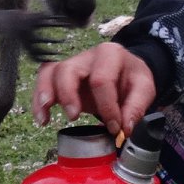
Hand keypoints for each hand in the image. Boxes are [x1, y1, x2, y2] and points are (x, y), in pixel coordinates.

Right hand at [29, 41, 156, 135]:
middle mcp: (87, 56)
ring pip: (50, 72)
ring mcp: (72, 65)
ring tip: (44, 117)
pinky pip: (43, 81)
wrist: (126, 72)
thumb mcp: (144, 89)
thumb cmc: (131, 79)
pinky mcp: (61, 76)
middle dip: (68, 95)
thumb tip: (124, 129)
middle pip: (68, 70)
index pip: (101, 80)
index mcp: (110, 54)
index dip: (107, 106)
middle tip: (73, 117)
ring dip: (45, 94)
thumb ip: (136, 107)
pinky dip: (38, 99)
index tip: (114, 127)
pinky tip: (42, 118)